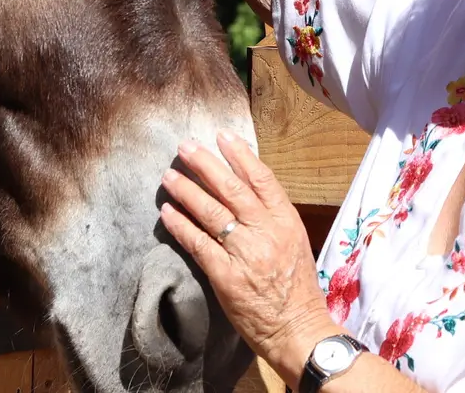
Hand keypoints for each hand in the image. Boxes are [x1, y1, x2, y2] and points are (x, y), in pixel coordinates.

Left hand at [160, 131, 342, 380]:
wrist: (297, 328)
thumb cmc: (296, 287)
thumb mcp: (294, 241)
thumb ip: (272, 215)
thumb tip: (246, 187)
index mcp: (286, 220)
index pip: (261, 178)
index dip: (240, 155)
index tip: (221, 136)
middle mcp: (266, 231)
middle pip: (231, 189)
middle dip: (205, 164)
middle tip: (185, 147)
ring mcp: (245, 253)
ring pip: (211, 212)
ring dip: (186, 191)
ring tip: (169, 176)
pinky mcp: (225, 275)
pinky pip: (198, 244)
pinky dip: (181, 225)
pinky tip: (167, 213)